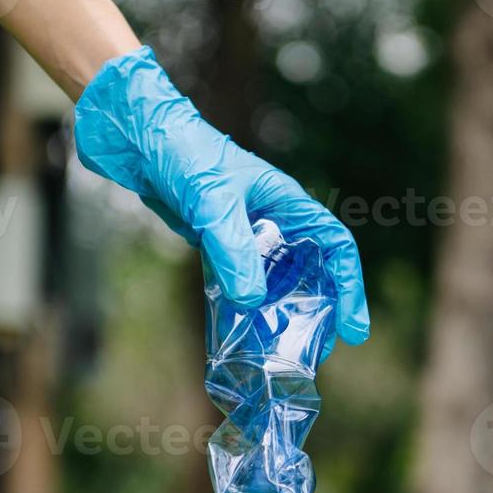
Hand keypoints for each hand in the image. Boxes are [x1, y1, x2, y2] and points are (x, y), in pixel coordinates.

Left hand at [73, 46, 368, 346]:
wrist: (141, 141)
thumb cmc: (184, 154)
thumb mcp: (214, 202)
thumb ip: (233, 250)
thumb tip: (251, 301)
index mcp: (289, 203)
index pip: (335, 247)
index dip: (349, 287)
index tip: (351, 327)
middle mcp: (275, 222)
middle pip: (312, 272)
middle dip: (319, 311)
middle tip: (317, 351)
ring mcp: (247, 236)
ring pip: (276, 282)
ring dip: (281, 314)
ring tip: (281, 352)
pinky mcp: (219, 246)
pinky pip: (241, 283)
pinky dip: (245, 308)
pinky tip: (241, 332)